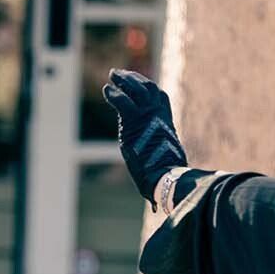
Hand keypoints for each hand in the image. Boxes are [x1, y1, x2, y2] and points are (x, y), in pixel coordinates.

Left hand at [103, 69, 187, 202]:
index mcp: (166, 122)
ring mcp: (147, 116)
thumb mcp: (165, 164)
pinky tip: (107, 90)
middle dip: (134, 78)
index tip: (140, 81)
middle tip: (120, 74)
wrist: (166, 176)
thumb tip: (157, 199)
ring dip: (123, 81)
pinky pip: (122, 101)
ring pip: (135, 90)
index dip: (148, 87)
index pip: (159, 97)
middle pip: (147, 88)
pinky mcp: (134, 121)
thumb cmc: (167, 177)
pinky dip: (114, 94)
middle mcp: (158, 115)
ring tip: (112, 76)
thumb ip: (159, 166)